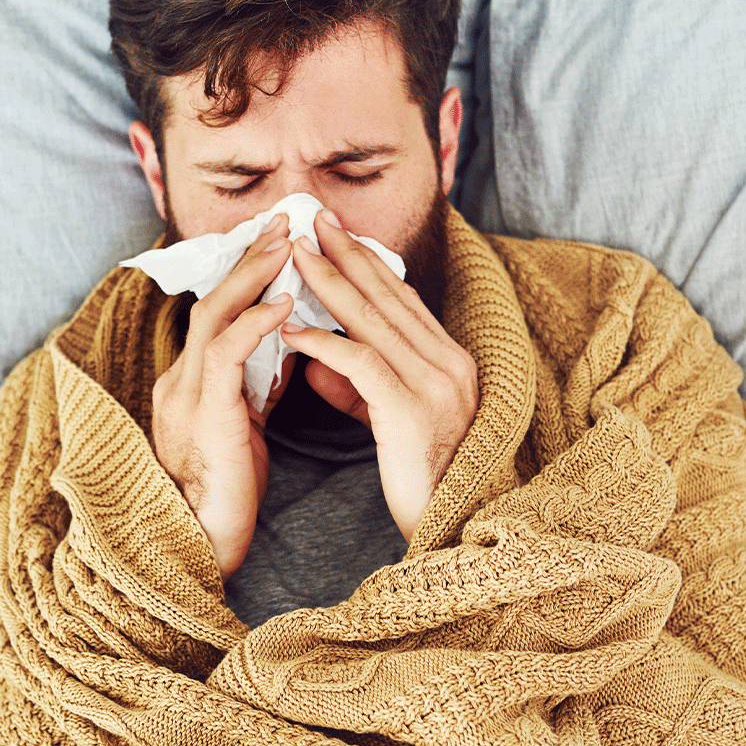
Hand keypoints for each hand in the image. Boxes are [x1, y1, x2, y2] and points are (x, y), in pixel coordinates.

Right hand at [151, 215, 297, 580]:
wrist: (204, 541)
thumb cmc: (228, 492)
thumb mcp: (244, 425)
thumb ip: (256, 385)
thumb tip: (288, 350)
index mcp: (188, 382)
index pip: (216, 312)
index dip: (246, 274)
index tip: (279, 241)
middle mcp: (179, 378)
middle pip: (211, 298)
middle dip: (249, 256)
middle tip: (286, 220)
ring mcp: (186, 392)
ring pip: (214, 314)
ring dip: (253, 274)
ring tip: (287, 243)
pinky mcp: (204, 411)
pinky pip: (226, 352)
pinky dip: (256, 321)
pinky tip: (286, 302)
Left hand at [282, 208, 478, 540]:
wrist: (453, 525)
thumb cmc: (421, 479)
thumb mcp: (389, 422)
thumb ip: (358, 388)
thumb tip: (316, 362)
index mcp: (449, 361)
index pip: (402, 299)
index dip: (366, 263)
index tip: (334, 233)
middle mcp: (448, 363)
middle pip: (388, 296)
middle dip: (346, 254)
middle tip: (312, 219)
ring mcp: (435, 384)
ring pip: (373, 319)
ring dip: (329, 282)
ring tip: (294, 256)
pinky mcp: (412, 410)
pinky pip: (361, 363)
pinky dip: (324, 341)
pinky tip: (292, 329)